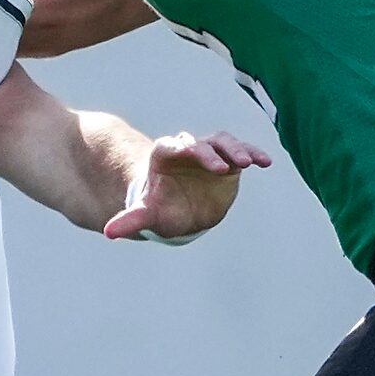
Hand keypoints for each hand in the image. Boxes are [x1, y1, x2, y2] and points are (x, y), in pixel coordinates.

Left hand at [103, 131, 271, 242]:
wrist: (181, 212)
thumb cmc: (161, 210)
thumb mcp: (147, 215)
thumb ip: (131, 220)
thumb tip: (109, 232)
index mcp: (165, 155)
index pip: (171, 146)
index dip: (181, 148)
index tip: (192, 154)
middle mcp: (189, 149)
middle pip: (200, 143)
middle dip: (211, 152)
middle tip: (223, 167)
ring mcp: (210, 152)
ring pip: (223, 143)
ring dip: (236, 150)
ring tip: (250, 162)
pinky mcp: (229, 160)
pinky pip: (243, 153)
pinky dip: (254, 154)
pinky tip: (265, 162)